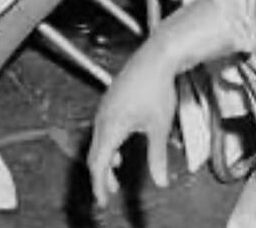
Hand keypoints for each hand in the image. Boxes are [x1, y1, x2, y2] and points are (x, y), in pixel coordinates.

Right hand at [87, 44, 177, 207]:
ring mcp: (105, 106)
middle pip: (95, 154)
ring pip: (98, 140)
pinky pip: (102, 127)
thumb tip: (160, 178)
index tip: (104, 199)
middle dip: (102, 175)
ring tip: (115, 170)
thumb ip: (157, 156)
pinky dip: (108, 143)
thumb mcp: (159, 126)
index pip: (98, 165)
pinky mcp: (110, 98)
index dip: (100, 185)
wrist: (157, 55)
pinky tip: (120, 145)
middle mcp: (103, 117)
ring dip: (105, 158)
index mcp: (110, 127)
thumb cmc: (157, 85)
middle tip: (110, 191)